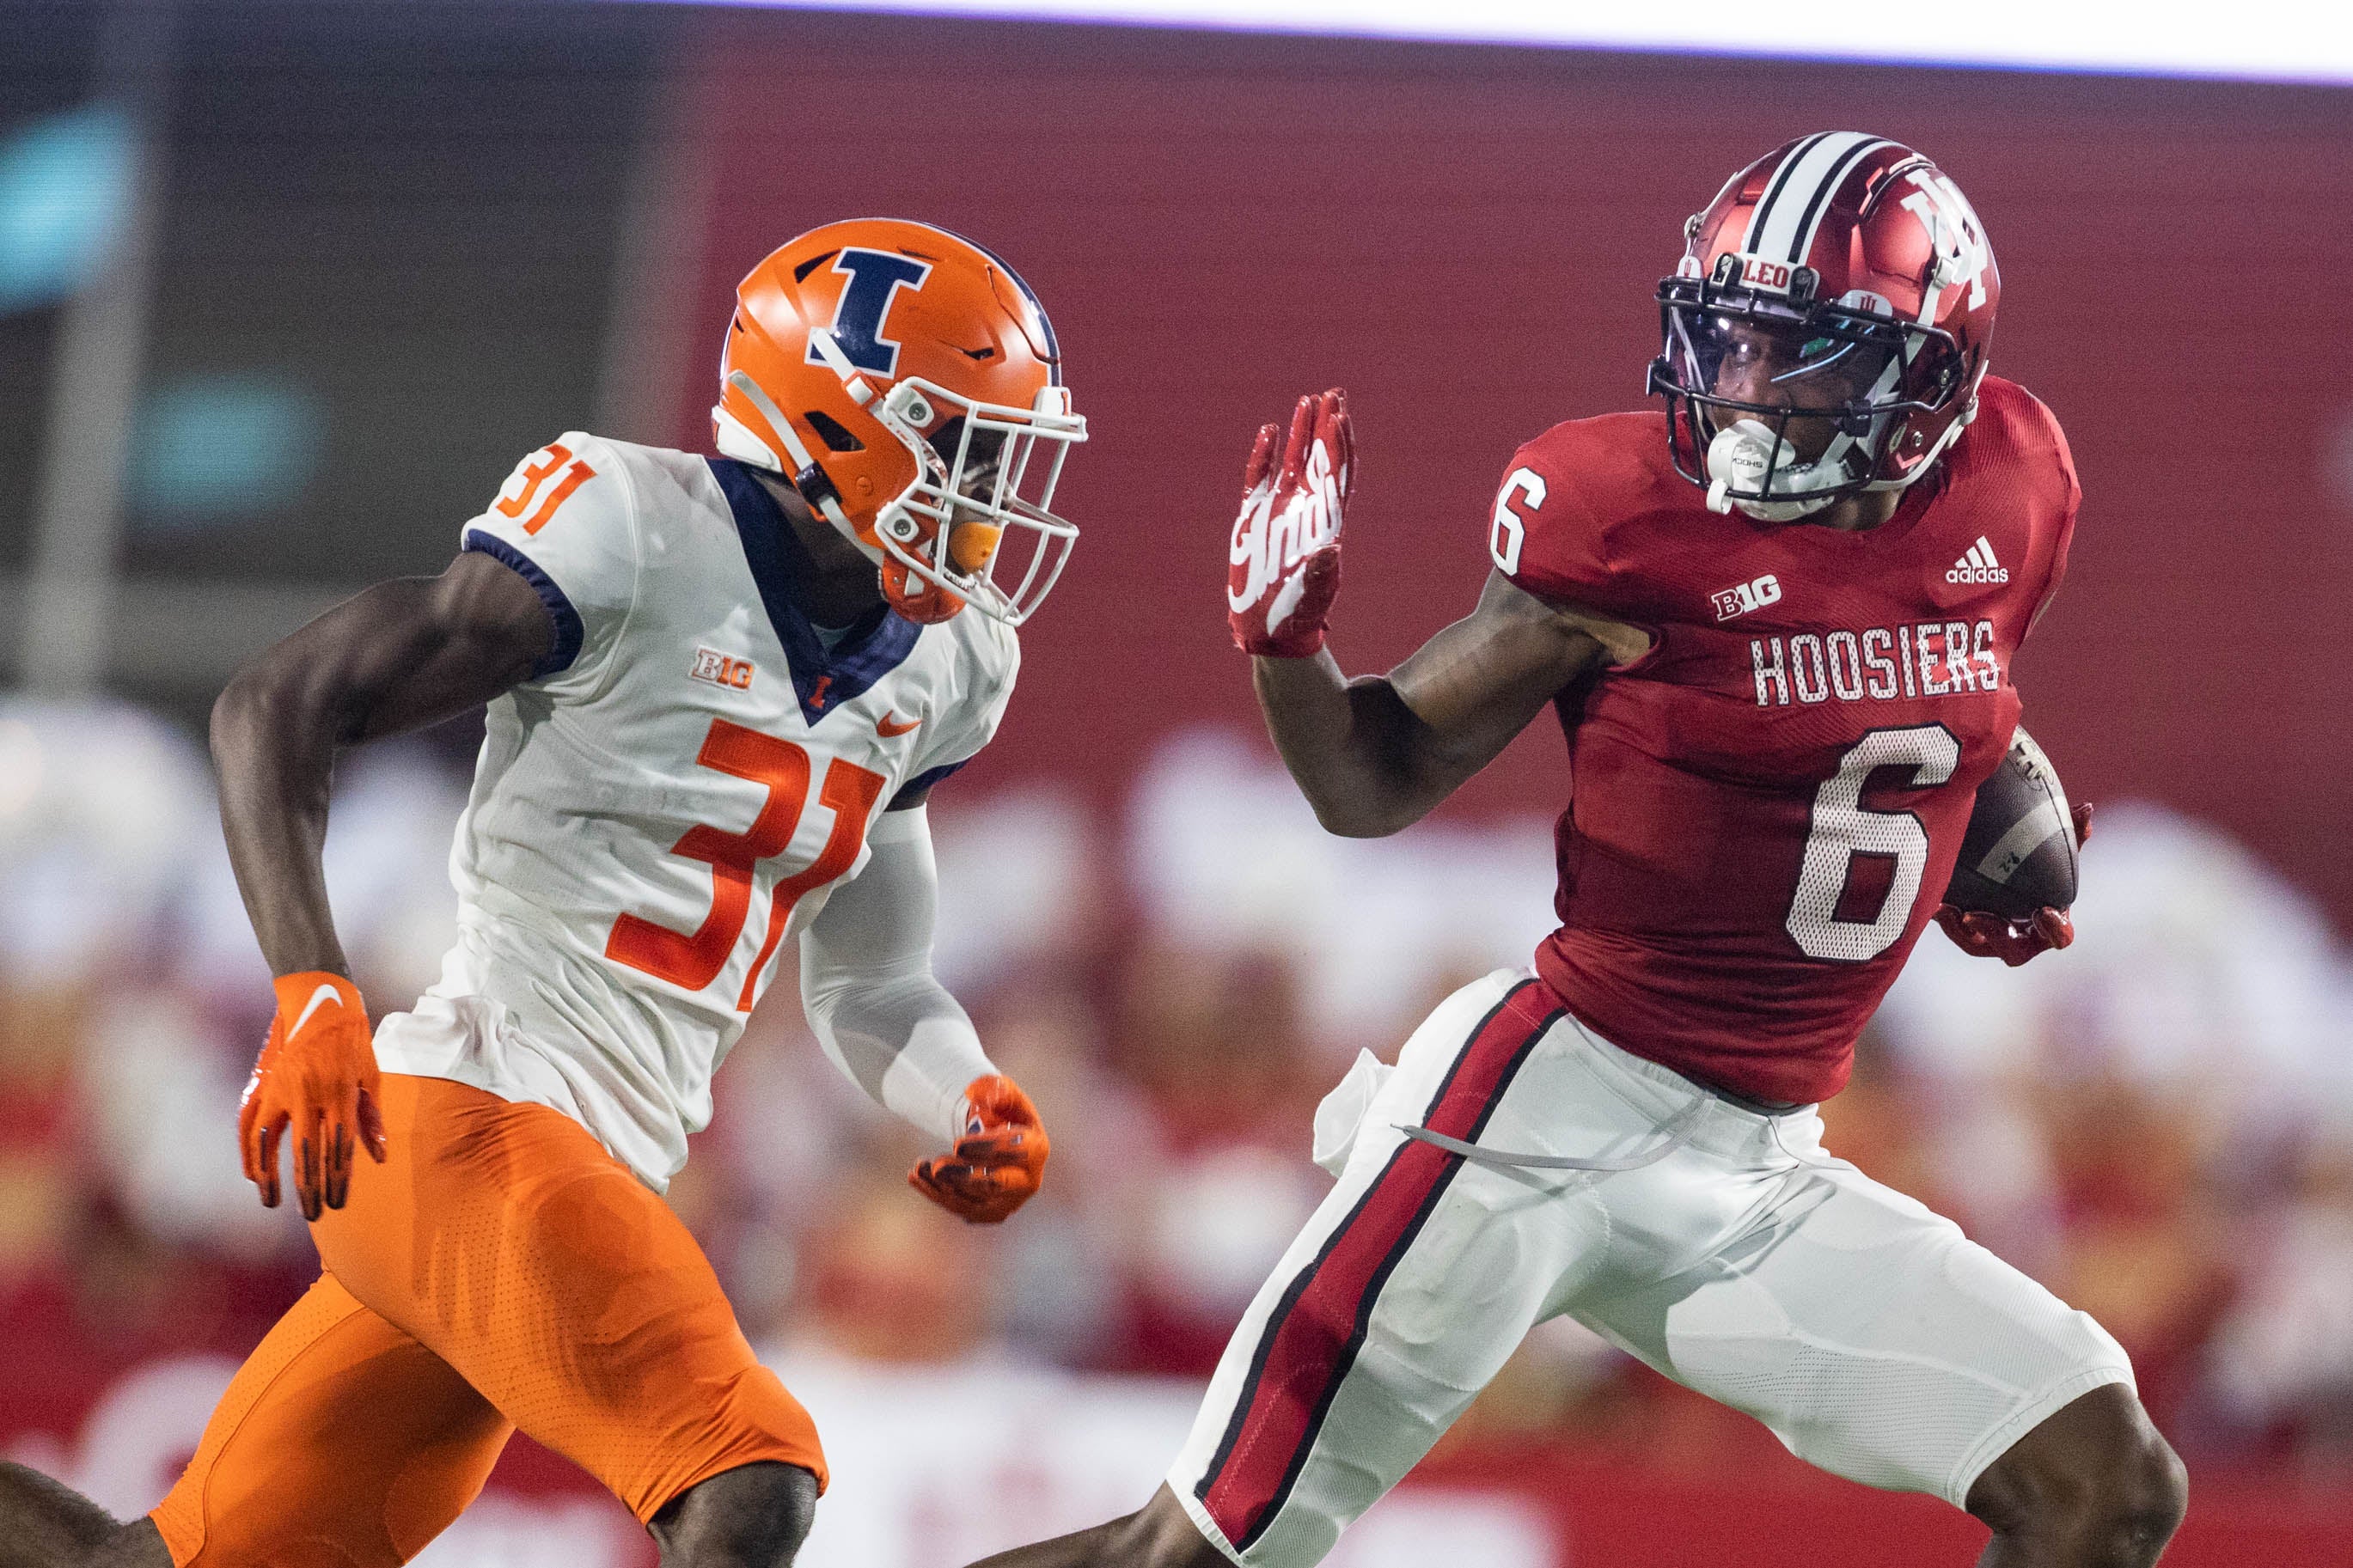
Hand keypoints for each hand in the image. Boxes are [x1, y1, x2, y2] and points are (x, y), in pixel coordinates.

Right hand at [239, 971, 387, 1218]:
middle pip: (309, 1153)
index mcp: (342, 1095)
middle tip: (314, 1215)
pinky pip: (252, 1126)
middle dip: (310, 1188)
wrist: (319, 1001)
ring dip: (273, 1176)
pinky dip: (251, 1152)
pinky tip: (253, 1174)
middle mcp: (311, 1095)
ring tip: (275, 1203)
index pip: (340, 1150)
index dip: (338, 1181)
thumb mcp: (370, 1077)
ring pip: (274, 1143)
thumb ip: (371, 1119)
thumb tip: (378, 1159)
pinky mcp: (266, 1084)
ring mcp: (284, 1090)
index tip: (338, 1204)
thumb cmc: (353, 1042)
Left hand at [909, 1074, 1048, 1224]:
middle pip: (996, 1184)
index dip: (985, 1149)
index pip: (1015, 1152)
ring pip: (974, 1201)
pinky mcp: (989, 1213)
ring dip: (943, 1186)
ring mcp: (1009, 1202)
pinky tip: (916, 1177)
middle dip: (965, 1177)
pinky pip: (961, 1208)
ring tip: (919, 1167)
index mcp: (1037, 1148)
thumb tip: (974, 1094)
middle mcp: (1028, 1181)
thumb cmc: (1003, 1112)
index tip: (957, 1144)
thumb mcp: (1004, 1093)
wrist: (1002, 1140)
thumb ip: (993, 1089)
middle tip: (937, 1166)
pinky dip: (936, 1194)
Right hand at [1227, 388, 1352, 656]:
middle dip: (1327, 425)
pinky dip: (1263, 454)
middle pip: (1319, 457)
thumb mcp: (1312, 595)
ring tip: (1307, 399)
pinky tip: (1269, 430)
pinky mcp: (1254, 517)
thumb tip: (1331, 550)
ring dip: (1300, 431)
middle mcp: (1305, 509)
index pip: (1336, 474)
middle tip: (1333, 392)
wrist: (1269, 628)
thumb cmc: (1298, 614)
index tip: (1340, 414)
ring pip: (1292, 460)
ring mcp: (1279, 510)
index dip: (1339, 444)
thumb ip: (1320, 573)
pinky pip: (1259, 477)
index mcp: (1324, 522)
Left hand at [1934, 803, 2092, 966]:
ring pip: (1977, 945)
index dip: (2056, 929)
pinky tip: (1936, 901)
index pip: (2060, 937)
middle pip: (2014, 952)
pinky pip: (1955, 933)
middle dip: (1997, 935)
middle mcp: (2021, 935)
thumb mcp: (2049, 842)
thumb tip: (2085, 809)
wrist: (1996, 858)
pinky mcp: (1964, 930)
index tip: (2044, 910)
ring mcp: (1990, 937)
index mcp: (2050, 921)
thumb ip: (2069, 830)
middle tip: (1977, 915)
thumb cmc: (2033, 855)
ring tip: (1948, 909)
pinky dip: (1946, 920)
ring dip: (1962, 931)